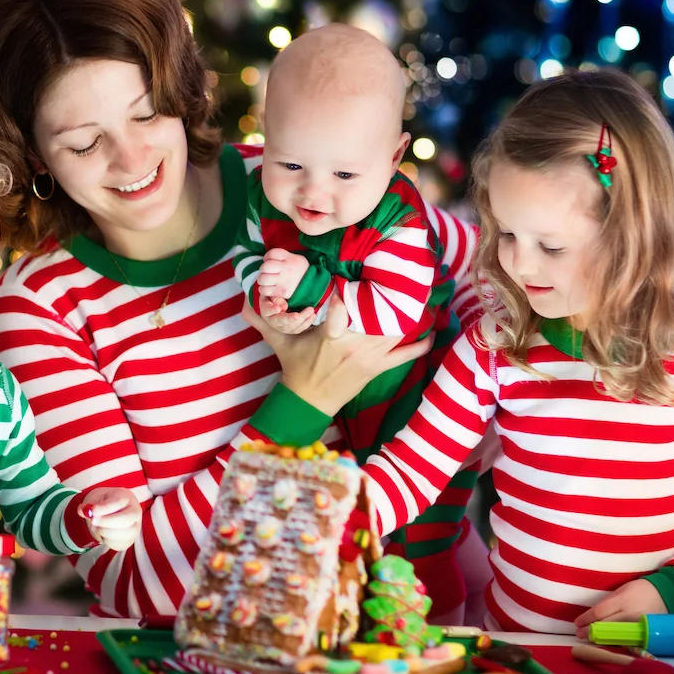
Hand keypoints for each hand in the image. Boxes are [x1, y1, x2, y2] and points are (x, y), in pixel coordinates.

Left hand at [81, 487, 141, 551]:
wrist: (111, 512)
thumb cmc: (104, 502)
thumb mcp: (96, 498)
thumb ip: (90, 504)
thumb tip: (83, 511)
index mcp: (127, 497)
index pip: (118, 502)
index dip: (104, 508)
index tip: (92, 511)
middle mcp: (135, 512)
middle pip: (125, 519)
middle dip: (106, 522)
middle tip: (92, 521)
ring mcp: (134, 528)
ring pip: (120, 534)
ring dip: (103, 531)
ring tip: (96, 526)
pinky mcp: (129, 541)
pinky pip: (116, 544)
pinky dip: (106, 540)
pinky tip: (104, 532)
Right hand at [242, 291, 431, 415]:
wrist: (308, 402)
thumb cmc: (295, 367)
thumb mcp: (278, 341)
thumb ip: (262, 319)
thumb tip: (242, 300)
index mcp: (329, 336)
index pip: (342, 310)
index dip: (352, 294)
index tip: (361, 272)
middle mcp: (353, 345)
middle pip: (379, 317)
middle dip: (391, 296)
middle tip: (405, 273)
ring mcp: (369, 357)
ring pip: (396, 331)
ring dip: (409, 314)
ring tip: (419, 292)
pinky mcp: (378, 368)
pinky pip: (405, 356)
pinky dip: (420, 344)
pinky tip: (432, 331)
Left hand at [256, 248, 308, 299]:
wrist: (313, 286)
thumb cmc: (301, 271)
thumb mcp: (297, 258)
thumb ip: (283, 256)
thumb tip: (266, 259)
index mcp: (290, 258)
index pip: (271, 253)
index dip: (267, 257)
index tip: (269, 261)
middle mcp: (286, 269)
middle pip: (265, 267)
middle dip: (263, 270)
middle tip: (267, 272)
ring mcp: (284, 281)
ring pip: (262, 279)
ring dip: (262, 280)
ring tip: (267, 280)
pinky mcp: (282, 292)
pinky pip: (264, 290)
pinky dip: (263, 289)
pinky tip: (268, 288)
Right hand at [259, 294, 315, 334]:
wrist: (278, 303)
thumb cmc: (275, 296)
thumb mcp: (272, 293)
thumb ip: (276, 297)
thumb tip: (284, 307)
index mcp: (266, 311)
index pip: (267, 310)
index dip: (272, 310)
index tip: (278, 308)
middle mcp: (272, 321)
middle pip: (280, 321)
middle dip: (290, 318)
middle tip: (298, 315)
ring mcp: (282, 327)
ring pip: (291, 326)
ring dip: (302, 319)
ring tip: (310, 311)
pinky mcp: (290, 329)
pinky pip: (299, 329)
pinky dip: (307, 323)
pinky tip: (313, 316)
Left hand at [573, 579, 667, 637]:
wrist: (666, 595)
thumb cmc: (640, 589)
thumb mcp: (622, 590)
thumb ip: (609, 602)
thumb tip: (594, 614)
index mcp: (623, 601)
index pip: (600, 612)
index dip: (587, 619)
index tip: (577, 622)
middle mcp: (630, 615)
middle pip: (605, 626)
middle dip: (590, 631)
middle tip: (579, 634)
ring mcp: (638, 626)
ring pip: (615, 635)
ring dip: (600, 637)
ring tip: (588, 638)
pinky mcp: (645, 633)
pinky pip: (626, 638)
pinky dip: (614, 640)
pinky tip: (606, 641)